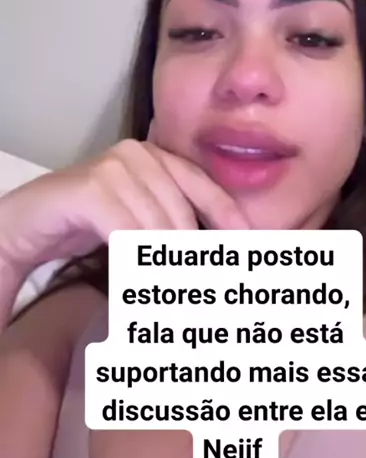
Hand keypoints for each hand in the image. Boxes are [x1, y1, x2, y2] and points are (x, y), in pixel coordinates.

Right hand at [0, 139, 248, 285]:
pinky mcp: (91, 189)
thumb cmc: (84, 224)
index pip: (205, 188)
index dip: (229, 220)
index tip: (249, 250)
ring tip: (175, 303)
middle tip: (203, 295)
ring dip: (167, 272)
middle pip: (183, 216)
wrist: (24, 223)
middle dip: (193, 259)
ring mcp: (114, 167)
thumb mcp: (138, 221)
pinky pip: (128, 237)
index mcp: (157, 156)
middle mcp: (139, 154)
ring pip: (158, 230)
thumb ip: (171, 226)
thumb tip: (213, 252)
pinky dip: (137, 268)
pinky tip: (139, 290)